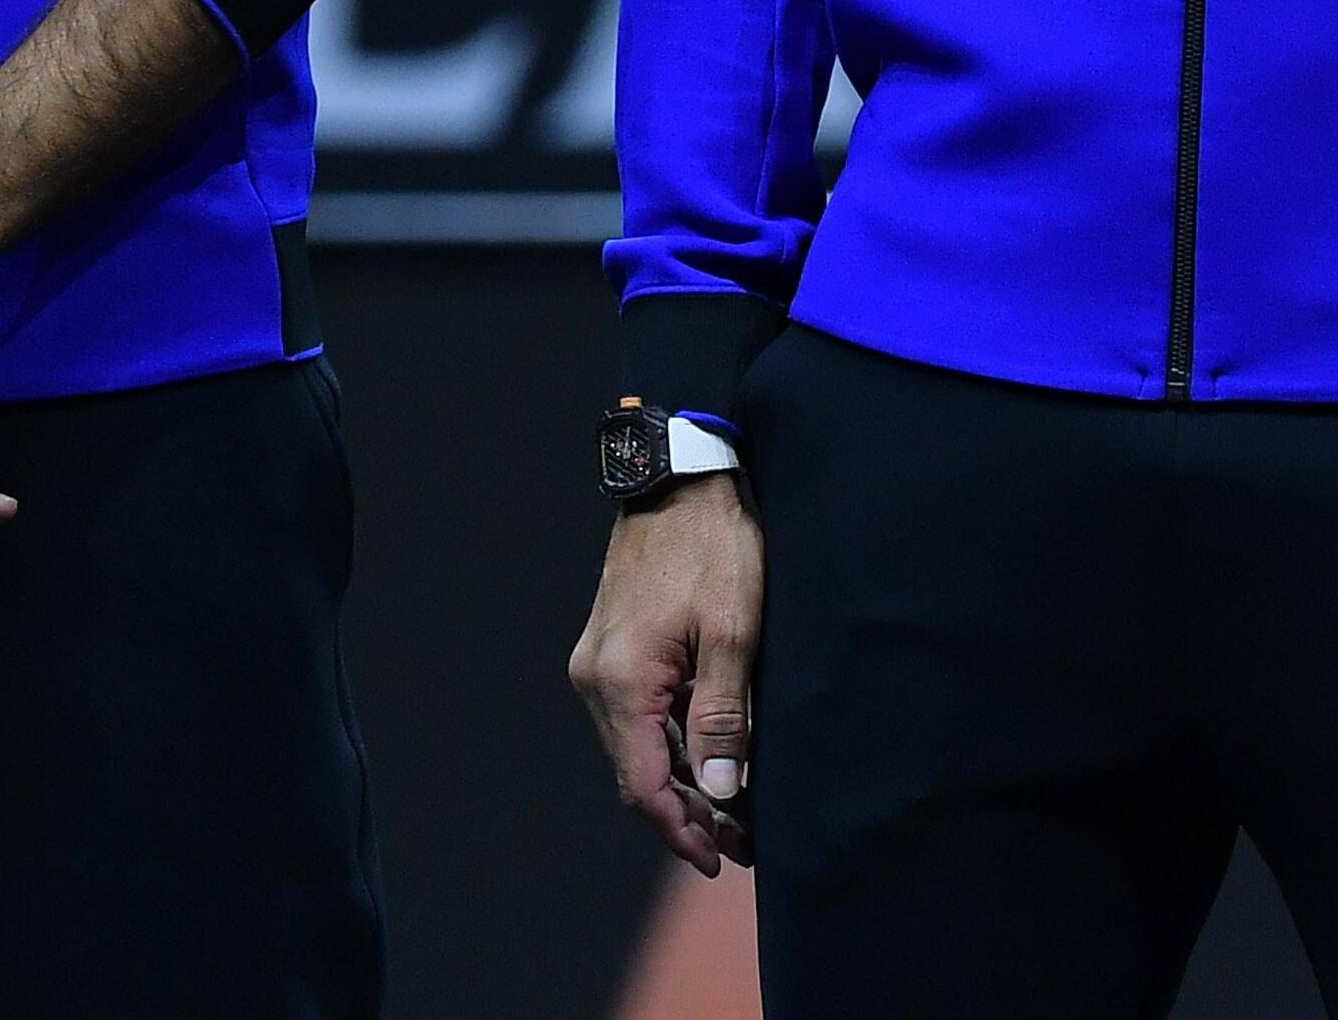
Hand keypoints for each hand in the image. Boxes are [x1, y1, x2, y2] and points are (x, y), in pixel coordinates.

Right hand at [570, 475, 765, 876]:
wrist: (679, 478)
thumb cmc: (713, 545)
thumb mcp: (733, 629)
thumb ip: (723, 715)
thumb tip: (723, 790)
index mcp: (621, 682)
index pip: (644, 784)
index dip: (682, 829)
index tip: (720, 859)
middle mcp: (596, 680)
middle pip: (638, 772)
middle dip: (688, 814)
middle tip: (742, 844)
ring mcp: (599, 664)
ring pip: (638, 746)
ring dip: (682, 782)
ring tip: (735, 812)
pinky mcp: (612, 649)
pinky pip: (639, 716)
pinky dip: (672, 745)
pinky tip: (710, 758)